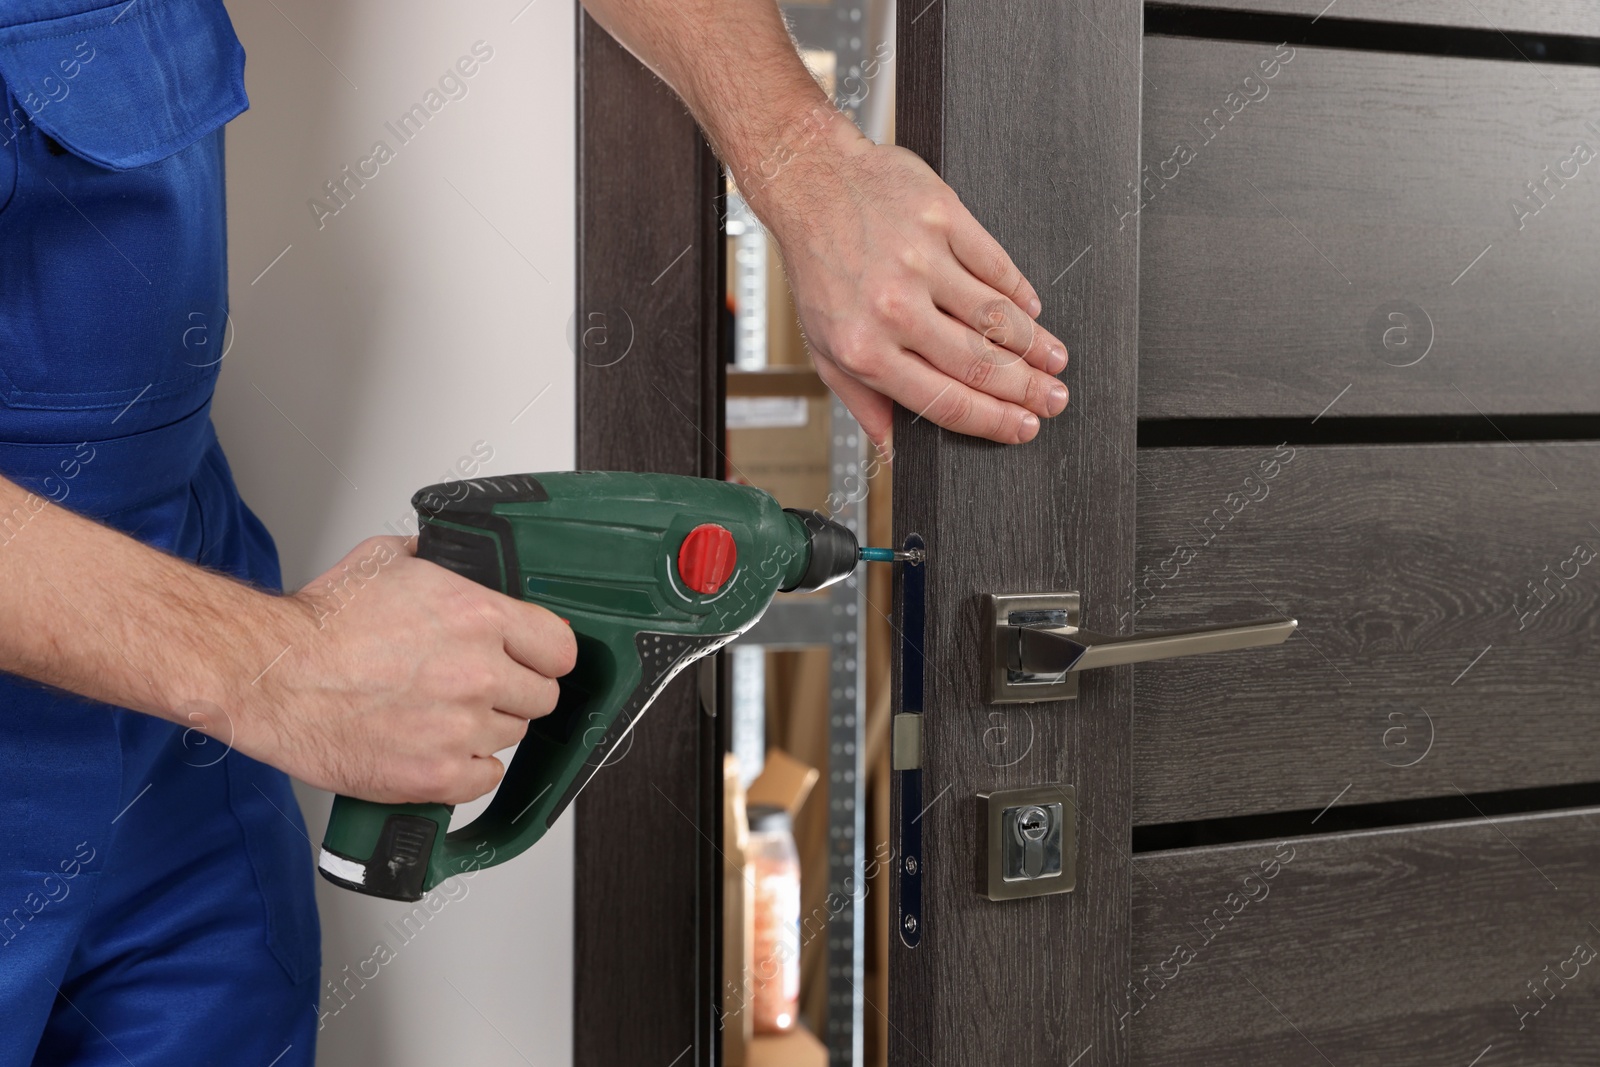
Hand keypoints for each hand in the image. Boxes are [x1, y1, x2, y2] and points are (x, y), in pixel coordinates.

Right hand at [234, 536, 576, 803]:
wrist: (272, 676)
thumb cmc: (319, 625)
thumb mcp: (388, 561)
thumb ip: (441, 563)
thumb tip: (462, 563)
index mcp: (479, 617)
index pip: (560, 648)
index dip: (546, 655)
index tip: (533, 660)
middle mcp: (479, 673)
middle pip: (541, 696)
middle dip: (515, 691)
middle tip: (479, 687)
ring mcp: (461, 728)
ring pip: (512, 736)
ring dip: (486, 728)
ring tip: (442, 714)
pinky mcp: (437, 774)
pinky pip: (484, 778)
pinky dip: (467, 769)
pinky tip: (438, 748)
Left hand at [754, 119, 1069, 450]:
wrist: (810, 182)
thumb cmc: (818, 267)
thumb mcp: (825, 349)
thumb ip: (864, 403)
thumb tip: (895, 450)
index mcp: (865, 350)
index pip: (945, 400)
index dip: (994, 421)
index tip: (1022, 428)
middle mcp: (894, 308)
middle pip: (981, 364)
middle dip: (1028, 389)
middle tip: (1053, 398)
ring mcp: (921, 260)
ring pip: (997, 317)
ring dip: (1035, 344)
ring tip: (1055, 359)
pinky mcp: (942, 218)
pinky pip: (996, 265)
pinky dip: (1020, 292)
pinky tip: (1032, 309)